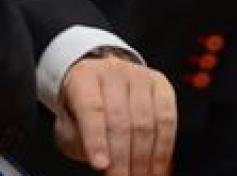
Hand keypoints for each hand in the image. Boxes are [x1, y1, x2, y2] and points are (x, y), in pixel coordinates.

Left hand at [54, 53, 177, 175]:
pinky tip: (157, 168)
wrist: (101, 85)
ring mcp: (141, 76)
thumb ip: (79, 140)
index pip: (91, 109)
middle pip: (121, 119)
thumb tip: (102, 161)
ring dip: (143, 158)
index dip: (96, 140)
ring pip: (146, 122)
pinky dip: (163, 149)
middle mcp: (114, 71)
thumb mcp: (69, 125)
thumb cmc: (82, 110)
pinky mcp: (161, 84)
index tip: (100, 167)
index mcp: (84, 77)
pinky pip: (167, 119)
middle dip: (122, 158)